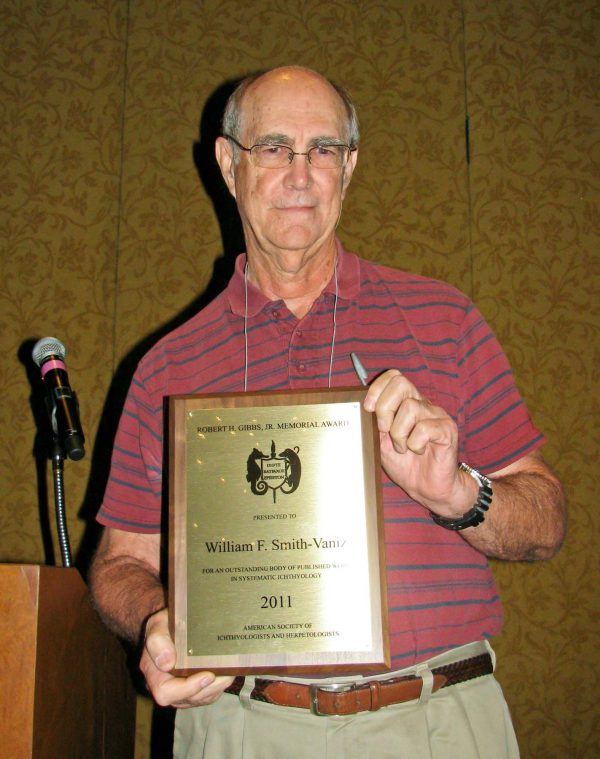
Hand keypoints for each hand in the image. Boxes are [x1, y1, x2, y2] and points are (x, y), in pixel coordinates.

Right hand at [140, 609, 234, 707]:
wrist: (174, 625)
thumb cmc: (164, 626)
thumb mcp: (157, 626)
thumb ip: (158, 641)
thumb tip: (166, 663)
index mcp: (153, 674)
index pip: (165, 692)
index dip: (187, 688)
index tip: (207, 675)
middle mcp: (166, 688)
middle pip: (187, 699)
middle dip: (208, 688)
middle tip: (223, 674)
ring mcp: (181, 692)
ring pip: (200, 699)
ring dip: (217, 688)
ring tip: (228, 671)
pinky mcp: (194, 692)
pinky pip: (207, 697)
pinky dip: (219, 687)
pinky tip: (226, 673)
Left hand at [363, 370, 475, 517]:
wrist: (427, 488)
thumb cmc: (405, 464)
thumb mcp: (381, 442)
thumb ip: (373, 424)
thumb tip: (359, 409)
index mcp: (406, 403)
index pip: (393, 377)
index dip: (377, 388)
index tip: (368, 409)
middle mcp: (423, 404)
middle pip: (401, 383)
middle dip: (385, 408)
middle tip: (384, 431)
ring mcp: (437, 415)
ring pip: (410, 408)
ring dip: (399, 433)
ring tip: (403, 448)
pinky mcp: (447, 430)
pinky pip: (425, 428)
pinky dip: (415, 444)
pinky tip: (418, 452)